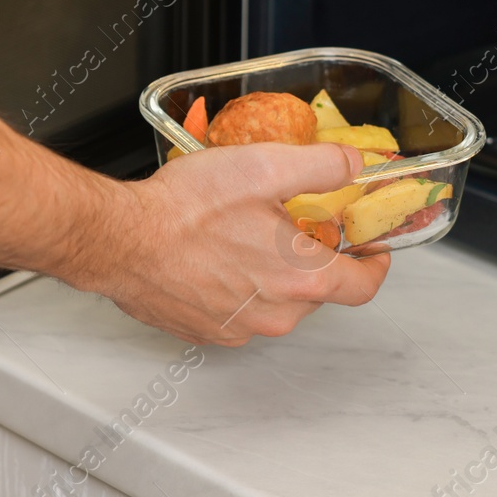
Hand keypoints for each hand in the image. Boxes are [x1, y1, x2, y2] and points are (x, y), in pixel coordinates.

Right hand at [71, 143, 390, 346]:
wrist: (121, 239)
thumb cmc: (185, 209)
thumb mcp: (264, 167)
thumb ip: (322, 165)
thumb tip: (354, 164)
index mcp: (301, 277)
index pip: (364, 286)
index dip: (375, 263)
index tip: (372, 247)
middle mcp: (277, 314)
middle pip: (318, 290)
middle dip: (312, 258)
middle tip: (290, 224)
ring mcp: (240, 330)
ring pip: (277, 302)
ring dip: (271, 273)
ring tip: (243, 235)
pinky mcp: (207, 332)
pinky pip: (240, 313)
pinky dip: (238, 288)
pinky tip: (214, 257)